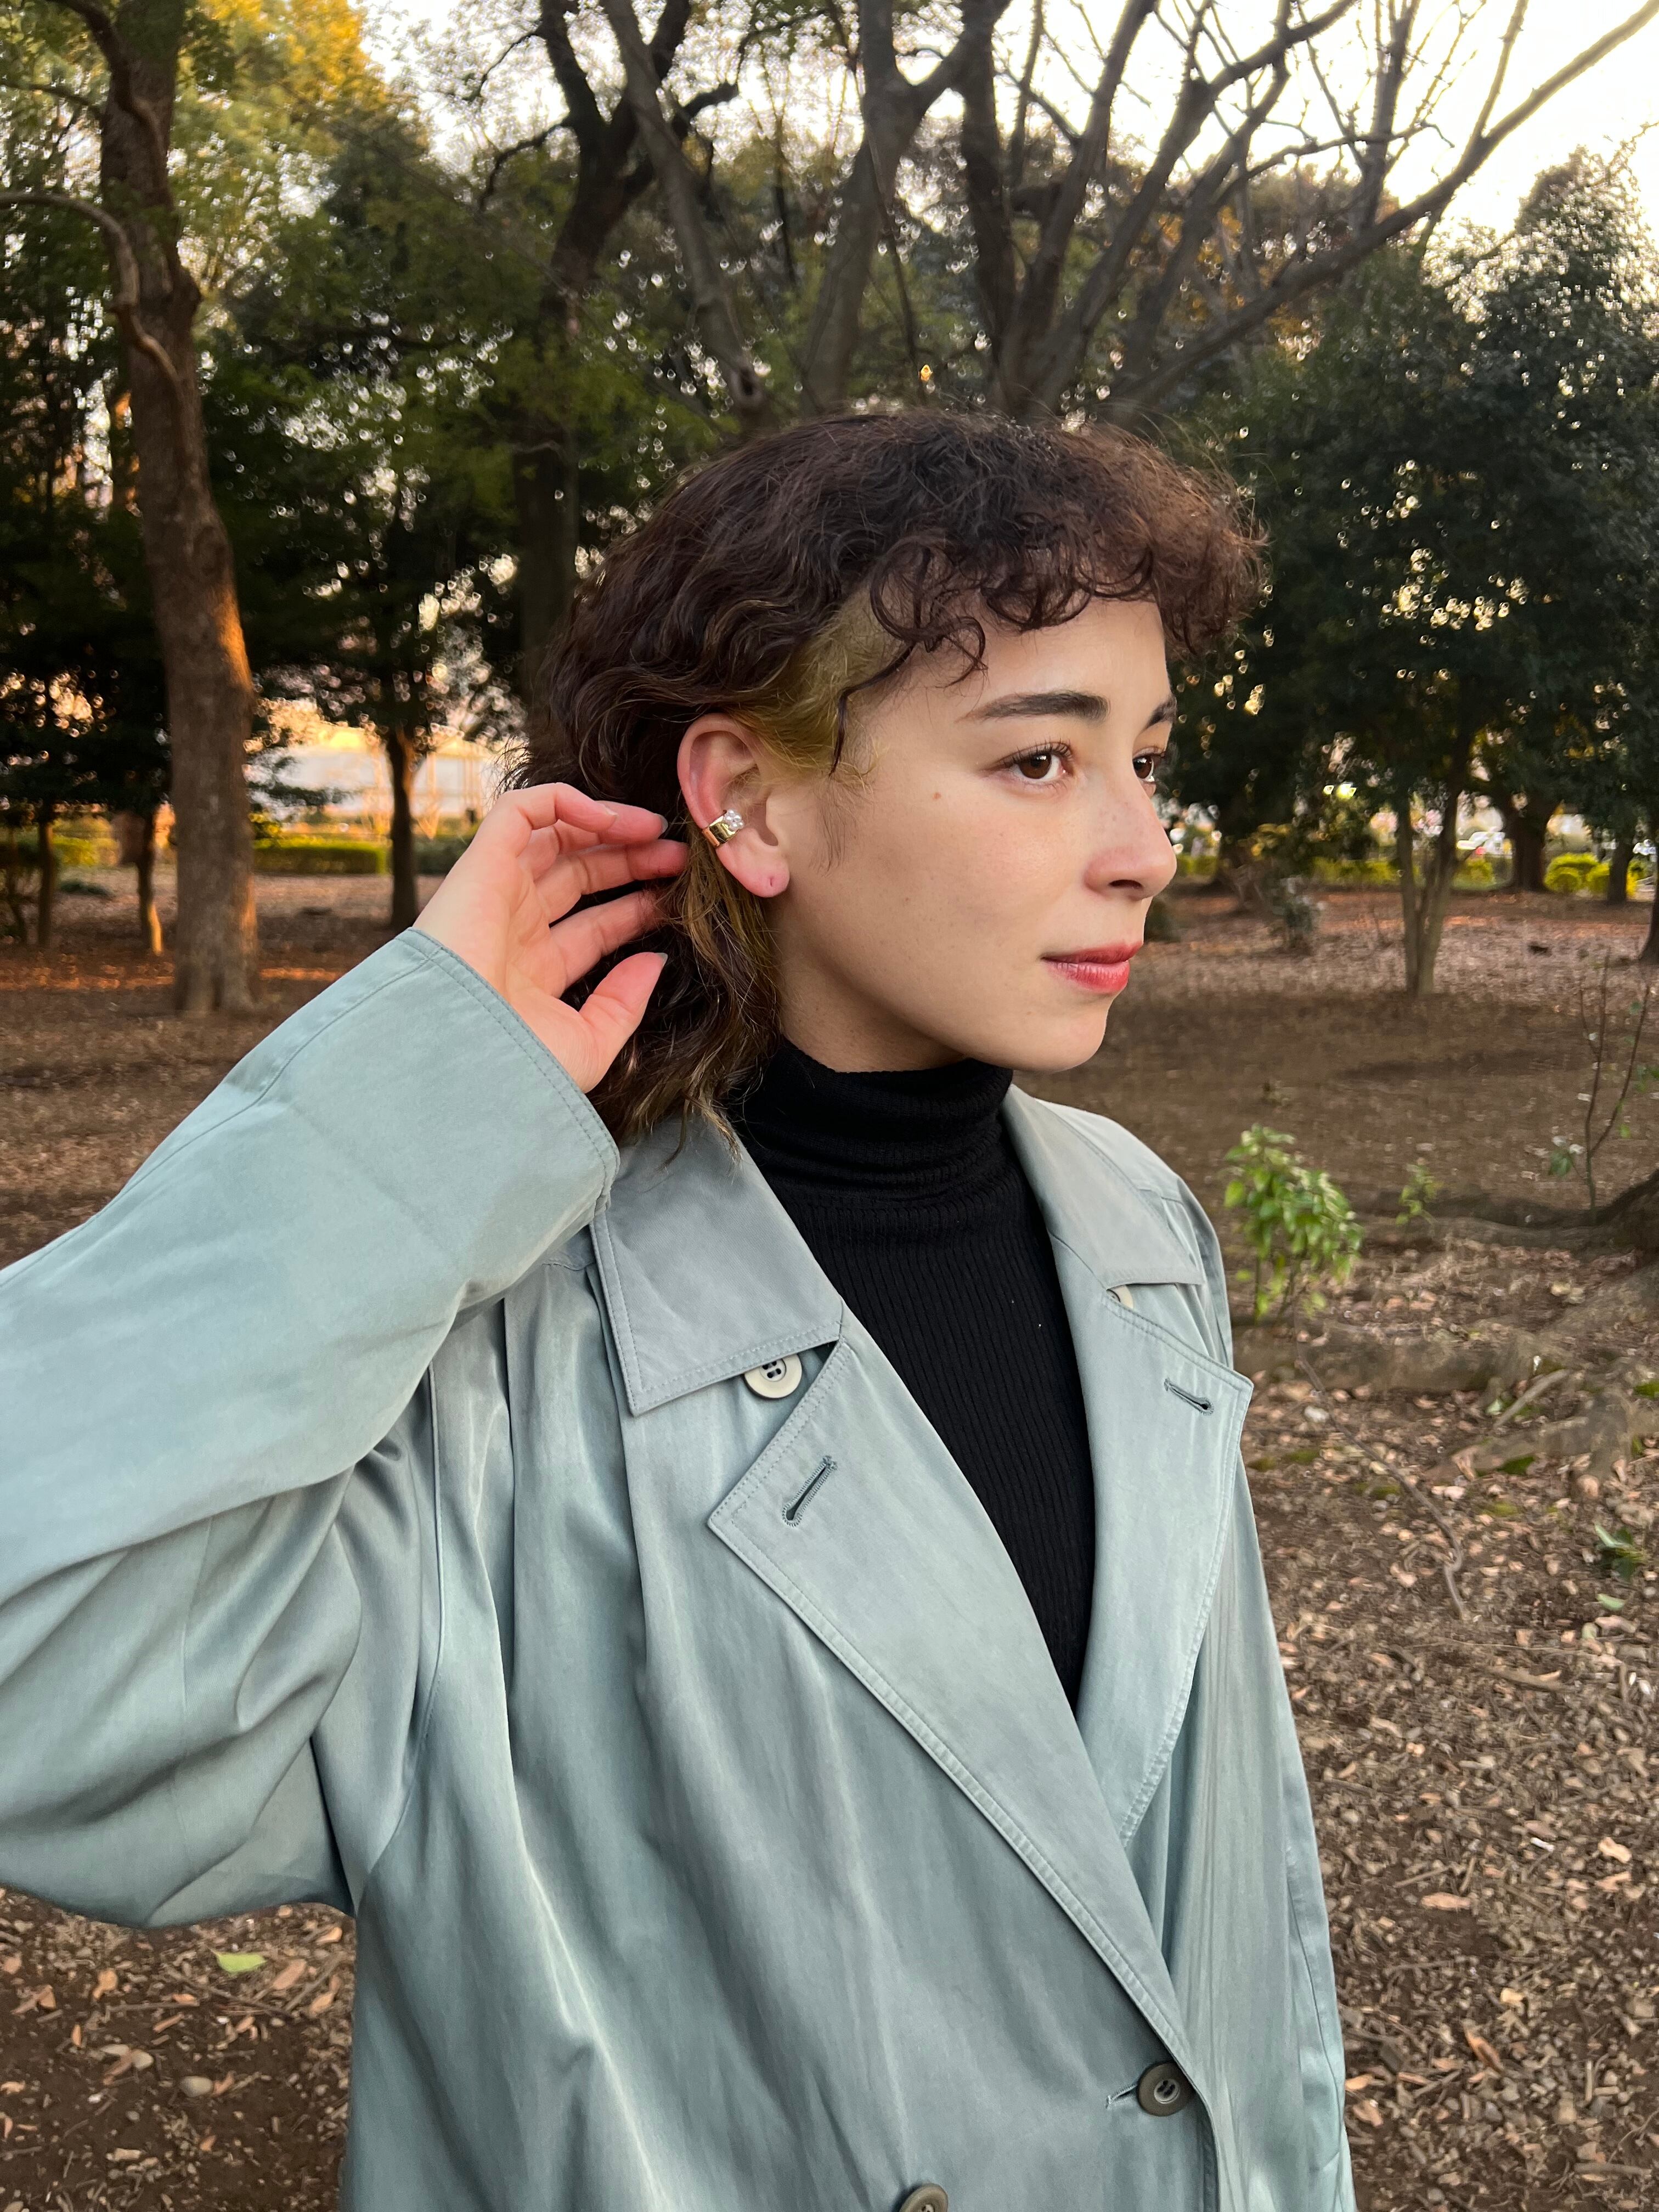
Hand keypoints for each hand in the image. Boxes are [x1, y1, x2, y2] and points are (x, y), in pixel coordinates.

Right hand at [414, 784, 686, 1093]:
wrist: (462, 1055)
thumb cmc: (519, 1063)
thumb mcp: (589, 1044)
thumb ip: (624, 1003)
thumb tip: (654, 961)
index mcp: (535, 973)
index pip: (593, 926)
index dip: (636, 908)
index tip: (677, 901)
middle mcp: (514, 929)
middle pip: (579, 877)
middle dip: (630, 863)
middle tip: (678, 858)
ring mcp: (497, 894)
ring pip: (556, 839)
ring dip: (610, 829)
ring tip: (658, 832)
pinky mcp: (482, 864)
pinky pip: (521, 811)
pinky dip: (566, 803)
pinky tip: (616, 821)